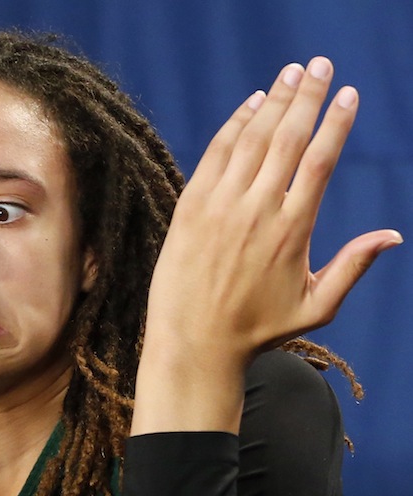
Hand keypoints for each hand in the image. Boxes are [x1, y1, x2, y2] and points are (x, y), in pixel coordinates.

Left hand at [132, 57, 400, 435]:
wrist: (193, 342)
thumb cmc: (257, 329)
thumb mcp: (316, 306)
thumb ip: (353, 267)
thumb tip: (393, 236)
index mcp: (294, 230)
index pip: (321, 161)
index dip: (336, 123)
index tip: (348, 94)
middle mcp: (258, 210)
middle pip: (288, 138)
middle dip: (308, 96)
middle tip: (322, 65)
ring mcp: (221, 206)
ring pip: (252, 139)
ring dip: (274, 101)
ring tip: (292, 73)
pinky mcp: (191, 206)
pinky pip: (215, 154)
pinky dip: (234, 125)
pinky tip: (251, 104)